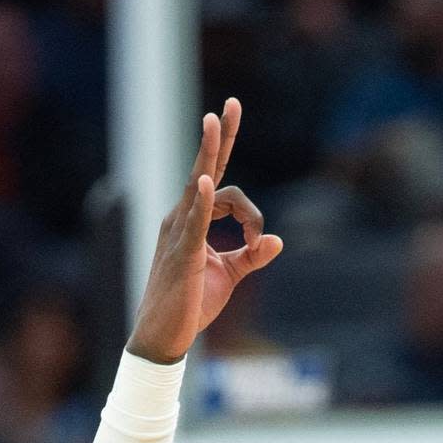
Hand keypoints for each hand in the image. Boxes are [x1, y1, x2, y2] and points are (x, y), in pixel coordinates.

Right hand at [128, 98, 282, 364]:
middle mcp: (181, 218)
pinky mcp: (181, 255)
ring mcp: (179, 233)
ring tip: (216, 120)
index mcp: (193, 222)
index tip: (258, 238)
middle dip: (219, 138)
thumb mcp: (229, 276)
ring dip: (209, 153)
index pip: (223, 192)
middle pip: (204, 171)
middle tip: (231, 104)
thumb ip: (251, 256)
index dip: (249, 211)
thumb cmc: (191, 305)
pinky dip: (200, 202)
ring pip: (198, 186)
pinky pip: (192, 223)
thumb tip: (277, 241)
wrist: (164, 337)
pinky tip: (205, 181)